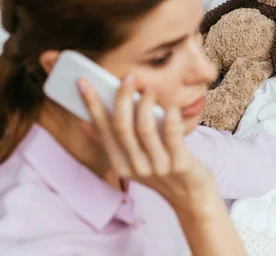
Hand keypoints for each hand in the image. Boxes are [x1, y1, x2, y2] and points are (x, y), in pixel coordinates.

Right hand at [78, 74, 215, 208]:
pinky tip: (170, 106)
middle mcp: (135, 167)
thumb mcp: (133, 162)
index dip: (92, 105)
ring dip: (145, 105)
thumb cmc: (162, 172)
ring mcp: (158, 167)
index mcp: (120, 163)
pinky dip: (170, 118)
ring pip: (144, 129)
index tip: (84, 82)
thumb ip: (112, 144)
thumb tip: (85, 122)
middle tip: (127, 77)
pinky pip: (173, 137)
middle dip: (120, 98)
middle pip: (121, 127)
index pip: (102, 129)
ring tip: (148, 89)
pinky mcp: (180, 164)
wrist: (191, 198)